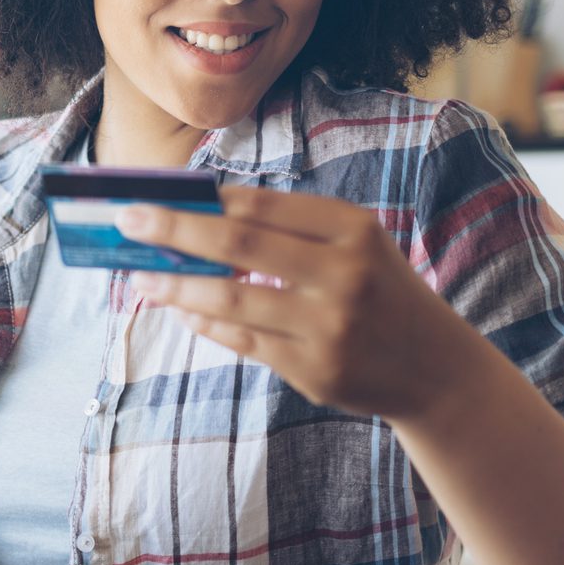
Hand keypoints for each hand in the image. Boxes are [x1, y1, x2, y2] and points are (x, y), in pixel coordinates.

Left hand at [115, 186, 479, 422]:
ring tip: (142, 276)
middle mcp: (344, 274)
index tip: (154, 195)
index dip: (202, 199)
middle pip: (238, 243)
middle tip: (127, 222)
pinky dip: (205, 323)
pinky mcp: (314, 370)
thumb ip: (289, 231)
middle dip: (174, 230)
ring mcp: (328, 326)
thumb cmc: (380, 293)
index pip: (261, 205)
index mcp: (353, 229)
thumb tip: (198, 216)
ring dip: (176, 286)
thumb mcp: (355, 246)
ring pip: (230, 299)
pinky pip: (242, 341)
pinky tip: (179, 309)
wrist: (436, 369)